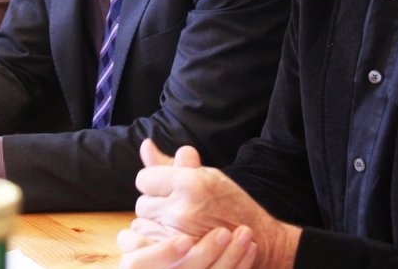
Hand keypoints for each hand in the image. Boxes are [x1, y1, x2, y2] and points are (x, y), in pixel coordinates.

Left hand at [131, 140, 300, 268]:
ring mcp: (180, 236)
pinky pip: (150, 243)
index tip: (167, 187)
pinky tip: (174, 237)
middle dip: (155, 203)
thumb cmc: (230, 202)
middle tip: (179, 207)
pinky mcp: (180, 254)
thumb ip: (170, 164)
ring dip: (155, 223)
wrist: (254, 239)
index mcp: (190, 183)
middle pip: (142, 203)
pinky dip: (156, 239)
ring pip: (144, 224)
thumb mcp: (205, 175)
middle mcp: (182, 209)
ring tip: (179, 223)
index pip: (144, 179)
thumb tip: (145, 144)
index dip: (154, 181)